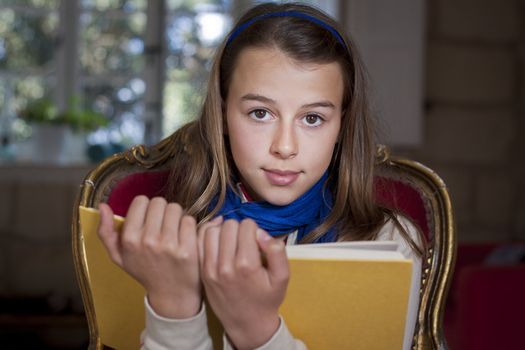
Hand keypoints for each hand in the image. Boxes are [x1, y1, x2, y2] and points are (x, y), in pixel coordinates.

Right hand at [98, 196, 221, 318]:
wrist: (171, 294)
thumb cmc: (145, 271)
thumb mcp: (119, 256)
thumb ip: (106, 232)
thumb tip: (103, 205)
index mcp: (129, 240)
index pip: (141, 201)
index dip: (146, 207)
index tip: (149, 219)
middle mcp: (148, 241)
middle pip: (159, 202)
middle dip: (162, 210)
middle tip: (163, 225)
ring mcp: (169, 245)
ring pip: (176, 208)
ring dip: (176, 216)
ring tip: (174, 230)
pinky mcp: (188, 248)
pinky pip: (189, 220)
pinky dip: (188, 225)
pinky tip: (184, 237)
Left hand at [198, 219, 288, 349]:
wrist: (247, 323)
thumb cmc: (267, 299)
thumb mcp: (282, 278)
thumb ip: (277, 252)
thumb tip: (261, 233)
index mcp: (247, 265)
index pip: (247, 226)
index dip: (255, 229)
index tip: (257, 241)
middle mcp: (226, 266)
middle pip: (229, 226)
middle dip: (239, 228)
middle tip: (245, 241)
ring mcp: (211, 269)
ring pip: (212, 231)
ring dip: (224, 231)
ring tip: (233, 241)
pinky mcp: (203, 272)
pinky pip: (200, 243)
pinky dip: (209, 237)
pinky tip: (220, 243)